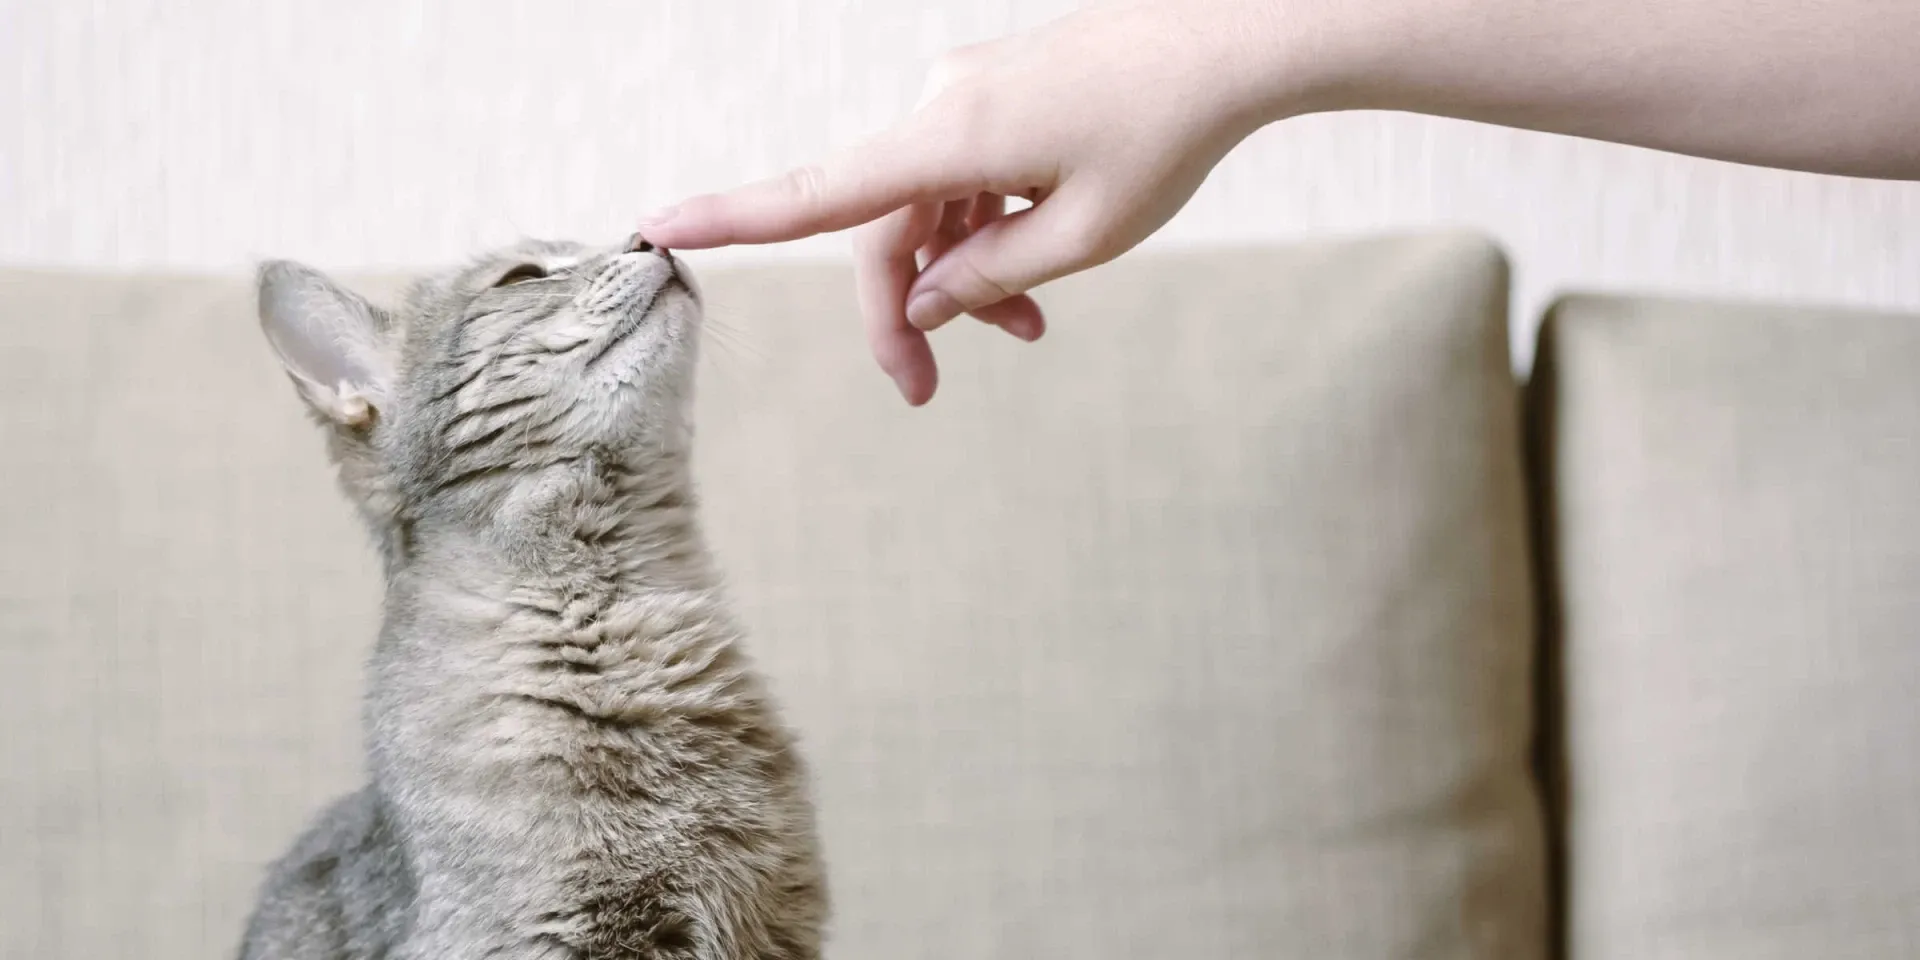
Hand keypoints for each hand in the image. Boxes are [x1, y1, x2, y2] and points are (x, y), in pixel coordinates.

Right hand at [639, 2, 1278, 403]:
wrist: (1230, 40)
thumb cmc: (1164, 137)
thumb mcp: (1081, 236)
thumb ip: (987, 277)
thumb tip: (920, 302)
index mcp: (947, 139)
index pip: (817, 194)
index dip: (732, 220)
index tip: (657, 227)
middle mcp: (939, 106)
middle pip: (882, 226)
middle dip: (905, 310)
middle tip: (924, 393)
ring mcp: (966, 94)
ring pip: (930, 206)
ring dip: (962, 275)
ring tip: (1031, 332)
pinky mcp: (996, 93)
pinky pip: (965, 176)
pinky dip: (987, 231)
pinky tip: (1035, 282)